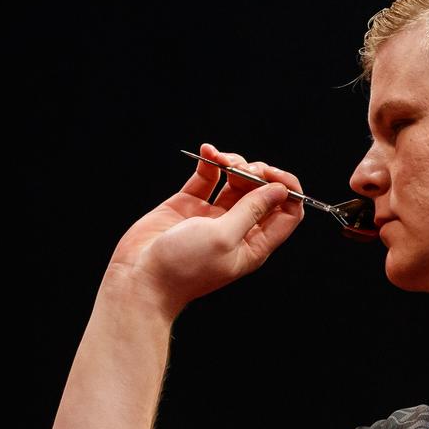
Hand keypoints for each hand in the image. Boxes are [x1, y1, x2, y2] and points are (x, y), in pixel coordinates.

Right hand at [106, 143, 305, 316]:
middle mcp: (238, 229)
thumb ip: (252, 210)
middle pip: (263, 192)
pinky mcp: (189, 205)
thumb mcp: (225, 237)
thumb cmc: (183, 267)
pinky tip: (207, 151)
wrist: (140, 278)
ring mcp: (213, 216)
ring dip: (234, 164)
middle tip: (241, 169)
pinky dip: (210, 162)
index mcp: (254, 244)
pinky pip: (207, 177)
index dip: (286, 190)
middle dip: (257, 173)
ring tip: (222, 160)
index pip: (287, 213)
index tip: (272, 175)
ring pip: (236, 181)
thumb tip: (279, 190)